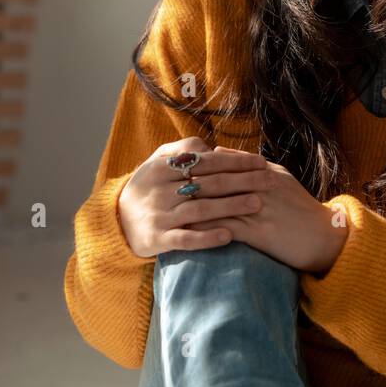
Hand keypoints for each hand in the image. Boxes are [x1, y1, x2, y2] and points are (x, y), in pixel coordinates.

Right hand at [116, 137, 269, 257]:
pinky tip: (228, 236)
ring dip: (231, 207)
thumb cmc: (148, 186)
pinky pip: (185, 239)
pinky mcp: (158, 240)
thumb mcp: (157, 160)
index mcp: (162, 167)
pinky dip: (207, 238)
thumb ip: (183, 149)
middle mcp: (161, 190)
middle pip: (208, 184)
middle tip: (269, 181)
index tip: (260, 162)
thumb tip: (212, 147)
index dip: (235, 161)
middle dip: (242, 181)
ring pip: (200, 210)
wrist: (116, 220)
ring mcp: (160, 215)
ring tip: (258, 204)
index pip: (206, 162)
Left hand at [183, 146, 349, 274]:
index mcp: (266, 171)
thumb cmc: (304, 211)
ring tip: (167, 206)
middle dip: (189, 180)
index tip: (180, 164)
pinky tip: (186, 231)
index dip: (201, 163)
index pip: (227, 161)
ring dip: (190, 204)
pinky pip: (224, 228)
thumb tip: (224, 153)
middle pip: (217, 178)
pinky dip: (203, 228)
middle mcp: (260, 185)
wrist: (325, 237)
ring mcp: (259, 208)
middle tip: (165, 182)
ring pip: (217, 202)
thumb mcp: (284, 180)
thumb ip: (255, 167)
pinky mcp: (258, 232)